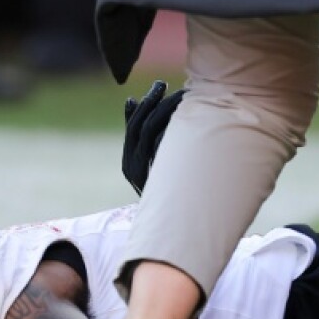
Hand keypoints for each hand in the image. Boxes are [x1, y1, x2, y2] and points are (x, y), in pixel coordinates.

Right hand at [122, 80, 185, 194]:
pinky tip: (188, 117)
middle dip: (155, 103)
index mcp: (129, 165)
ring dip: (168, 111)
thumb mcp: (150, 167)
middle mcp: (134, 170)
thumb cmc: (164, 195)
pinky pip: (167, 150)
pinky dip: (174, 131)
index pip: (133, 128)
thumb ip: (140, 139)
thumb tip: (131, 100)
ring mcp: (149, 175)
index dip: (144, 106)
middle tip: (169, 86)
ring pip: (155, 135)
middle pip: (142, 128)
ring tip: (184, 96)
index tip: (158, 87)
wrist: (170, 232)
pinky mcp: (160, 179)